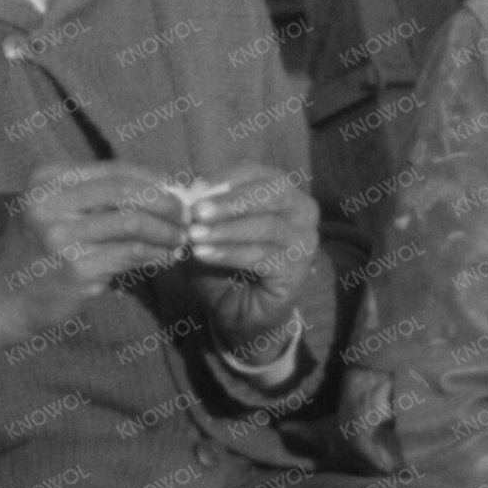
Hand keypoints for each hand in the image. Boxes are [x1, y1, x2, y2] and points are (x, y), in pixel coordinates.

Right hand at [0, 162, 182, 356]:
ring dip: (166, 231)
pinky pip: (131, 254)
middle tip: (187, 216)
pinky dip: (156, 254)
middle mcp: (50, 201)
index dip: (155, 179)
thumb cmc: (33, 254)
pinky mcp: (76, 267)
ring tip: (180, 240)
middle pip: (128, 191)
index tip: (178, 192)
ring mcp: (61, 235)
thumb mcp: (50, 212)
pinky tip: (166, 258)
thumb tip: (162, 190)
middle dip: (166, 202)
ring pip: (134, 222)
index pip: (116, 170)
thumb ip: (94, 198)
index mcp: (46, 178)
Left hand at [174, 166, 319, 354]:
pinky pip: (262, 256)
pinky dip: (229, 253)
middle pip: (271, 194)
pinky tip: (203, 255)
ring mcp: (304, 241)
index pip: (256, 173)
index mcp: (282, 192)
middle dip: (230, 201)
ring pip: (266, 226)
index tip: (193, 188)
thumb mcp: (207, 233)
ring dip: (226, 230)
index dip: (225, 177)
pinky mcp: (297, 270)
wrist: (242, 315)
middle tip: (196, 211)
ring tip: (194, 236)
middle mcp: (302, 212)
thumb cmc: (226, 267)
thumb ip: (200, 213)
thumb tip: (182, 193)